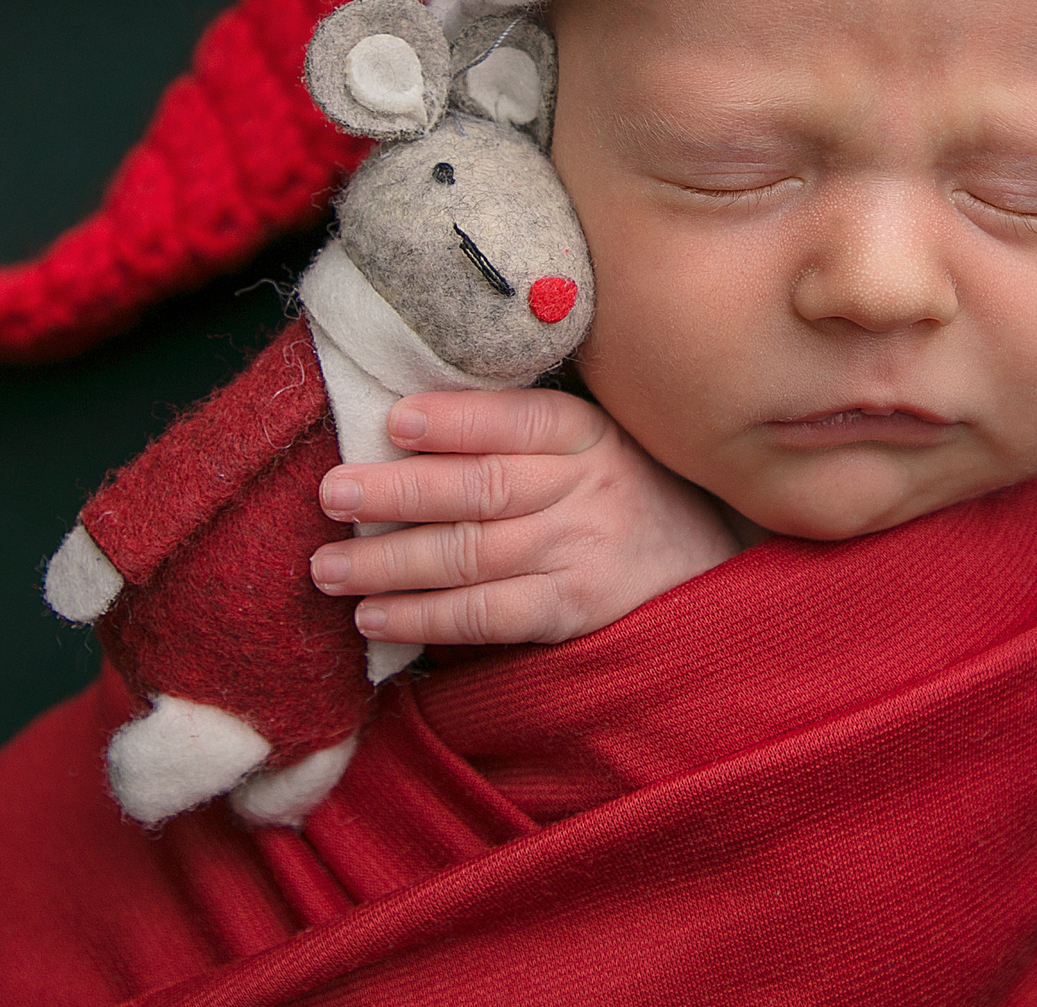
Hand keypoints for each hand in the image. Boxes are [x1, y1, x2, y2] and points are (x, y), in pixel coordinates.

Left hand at [308, 389, 738, 645]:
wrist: (708, 570)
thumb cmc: (622, 494)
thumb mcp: (592, 441)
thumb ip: (519, 431)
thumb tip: (404, 423)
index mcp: (587, 433)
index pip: (519, 420)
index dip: (456, 422)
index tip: (394, 421)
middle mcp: (585, 489)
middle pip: (481, 489)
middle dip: (397, 492)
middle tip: (331, 494)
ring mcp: (579, 553)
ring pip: (472, 555)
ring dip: (390, 563)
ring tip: (329, 568)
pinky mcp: (570, 612)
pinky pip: (487, 616)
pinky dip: (424, 617)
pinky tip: (374, 616)